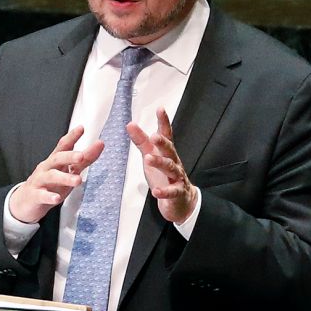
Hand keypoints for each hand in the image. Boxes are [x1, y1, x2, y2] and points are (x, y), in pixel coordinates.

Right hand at [8, 126, 102, 224]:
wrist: (26, 202)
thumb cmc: (50, 184)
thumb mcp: (68, 171)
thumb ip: (84, 159)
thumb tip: (100, 144)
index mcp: (55, 161)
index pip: (63, 146)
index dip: (71, 137)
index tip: (81, 128)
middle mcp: (46, 168)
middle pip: (57, 159)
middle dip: (69, 156)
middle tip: (81, 157)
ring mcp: (39, 181)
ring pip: (51, 176)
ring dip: (64, 178)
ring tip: (78, 180)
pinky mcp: (34, 196)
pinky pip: (42, 195)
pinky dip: (49, 196)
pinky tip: (56, 199)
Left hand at [126, 108, 197, 224]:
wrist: (180, 201)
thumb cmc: (164, 175)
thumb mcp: (150, 156)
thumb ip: (142, 142)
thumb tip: (130, 124)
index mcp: (167, 152)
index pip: (167, 135)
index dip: (164, 122)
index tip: (160, 109)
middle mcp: (174, 162)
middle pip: (170, 150)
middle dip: (162, 143)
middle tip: (154, 136)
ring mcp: (177, 178)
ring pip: (170, 169)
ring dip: (160, 163)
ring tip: (148, 159)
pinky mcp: (178, 193)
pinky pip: (172, 192)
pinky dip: (164, 192)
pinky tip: (155, 192)